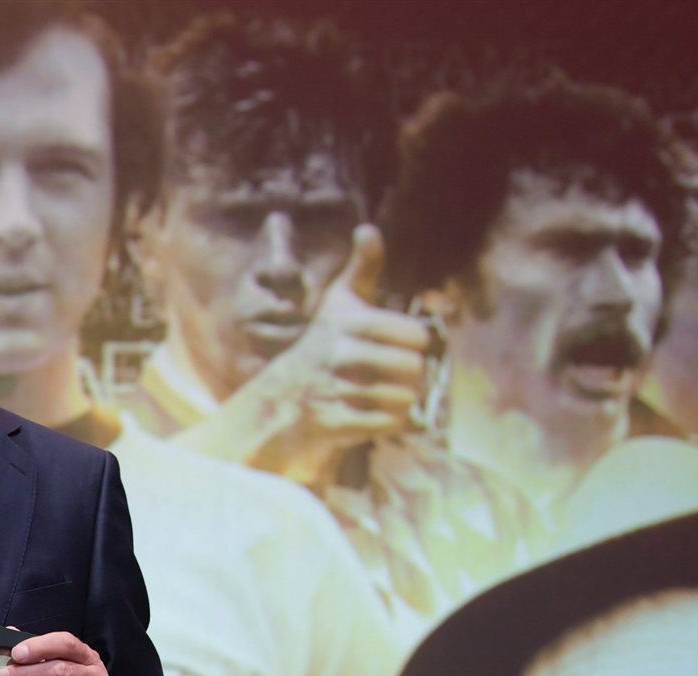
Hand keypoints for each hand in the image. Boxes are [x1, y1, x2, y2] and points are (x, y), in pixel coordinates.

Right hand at [229, 224, 431, 483]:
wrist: (281, 398)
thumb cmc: (323, 346)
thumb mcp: (340, 304)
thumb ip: (362, 269)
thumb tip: (368, 228)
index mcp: (348, 323)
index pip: (416, 336)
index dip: (412, 343)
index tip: (395, 345)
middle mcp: (338, 355)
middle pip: (414, 368)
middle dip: (408, 376)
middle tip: (390, 374)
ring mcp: (334, 390)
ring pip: (404, 398)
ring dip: (399, 400)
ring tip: (380, 394)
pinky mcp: (333, 423)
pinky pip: (388, 424)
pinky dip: (388, 423)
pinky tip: (372, 413)